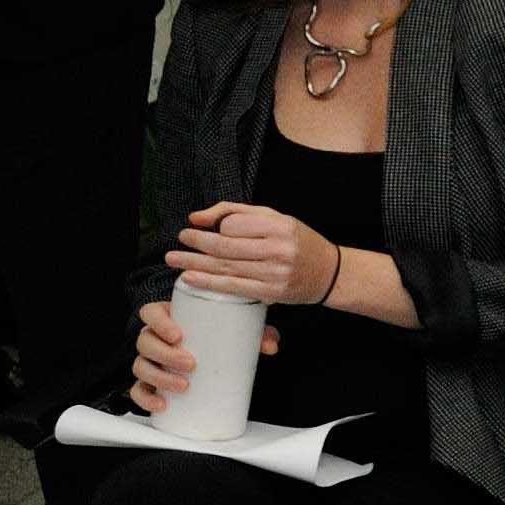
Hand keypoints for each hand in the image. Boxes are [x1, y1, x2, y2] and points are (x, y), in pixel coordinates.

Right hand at [130, 300, 280, 414]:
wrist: (216, 354)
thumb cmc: (221, 335)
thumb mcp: (238, 330)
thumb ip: (257, 334)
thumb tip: (271, 345)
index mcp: (169, 318)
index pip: (151, 313)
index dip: (159, 322)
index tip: (179, 335)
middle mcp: (154, 338)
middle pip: (145, 342)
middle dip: (165, 354)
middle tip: (191, 364)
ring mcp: (150, 361)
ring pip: (141, 366)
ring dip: (158, 377)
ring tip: (183, 385)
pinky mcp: (150, 382)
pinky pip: (139, 390)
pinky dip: (146, 398)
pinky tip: (161, 404)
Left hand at [166, 205, 332, 308]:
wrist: (330, 273)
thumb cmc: (298, 242)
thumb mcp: (274, 218)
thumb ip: (235, 212)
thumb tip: (196, 218)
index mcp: (280, 227)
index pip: (234, 224)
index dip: (215, 226)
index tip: (201, 228)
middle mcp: (278, 249)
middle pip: (225, 246)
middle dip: (196, 243)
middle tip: (180, 240)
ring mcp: (275, 273)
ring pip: (225, 267)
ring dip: (194, 263)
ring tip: (173, 259)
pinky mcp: (272, 292)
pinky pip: (233, 286)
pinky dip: (208, 282)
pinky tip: (190, 277)